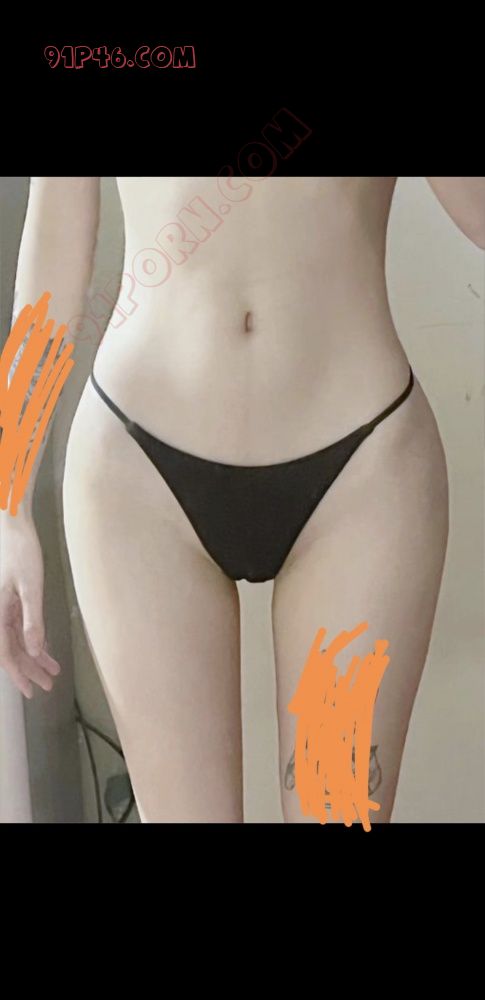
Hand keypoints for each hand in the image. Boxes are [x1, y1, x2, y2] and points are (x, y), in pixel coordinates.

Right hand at [0, 515, 60, 697]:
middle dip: (29, 669)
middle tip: (46, 685)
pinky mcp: (9, 598)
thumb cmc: (19, 551)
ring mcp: (2, 606)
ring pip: (16, 640)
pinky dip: (32, 638)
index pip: (6, 653)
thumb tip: (33, 651)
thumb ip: (32, 621)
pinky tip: (44, 648)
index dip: (19, 674)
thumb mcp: (30, 587)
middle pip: (11, 650)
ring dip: (33, 656)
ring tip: (51, 671)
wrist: (11, 524)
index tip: (32, 690)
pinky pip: (18, 626)